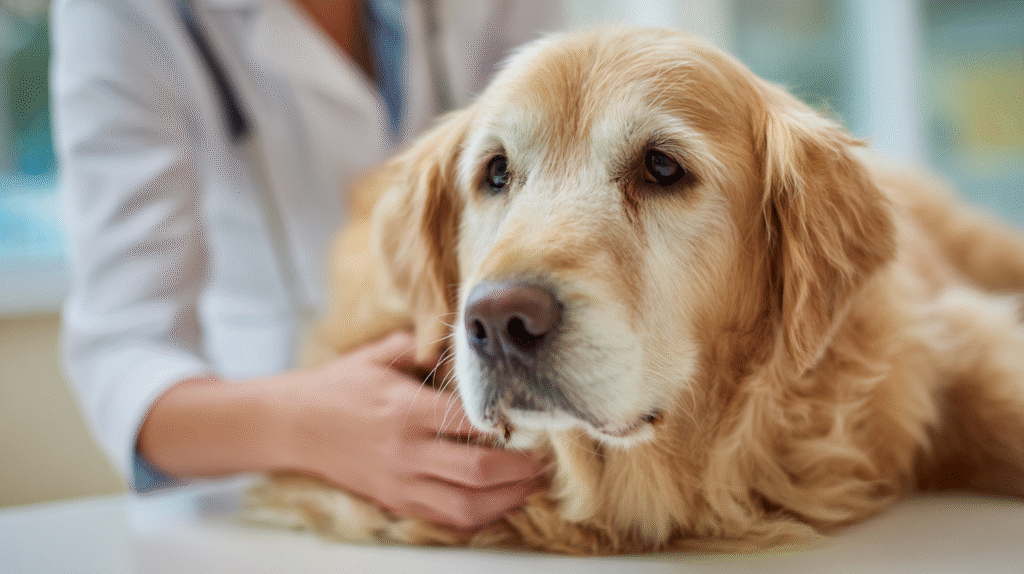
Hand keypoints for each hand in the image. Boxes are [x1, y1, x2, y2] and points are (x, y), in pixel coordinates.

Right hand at [270, 331, 545, 529]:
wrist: (293, 426)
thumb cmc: (340, 386)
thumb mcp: (379, 355)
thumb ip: (422, 347)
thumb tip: (465, 340)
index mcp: (405, 409)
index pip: (470, 420)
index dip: (507, 422)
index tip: (533, 418)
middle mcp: (406, 451)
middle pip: (477, 470)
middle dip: (520, 469)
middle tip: (545, 462)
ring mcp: (400, 482)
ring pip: (465, 505)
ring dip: (507, 500)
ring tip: (531, 487)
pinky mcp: (395, 502)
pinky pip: (445, 520)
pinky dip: (479, 516)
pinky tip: (498, 503)